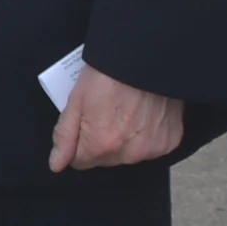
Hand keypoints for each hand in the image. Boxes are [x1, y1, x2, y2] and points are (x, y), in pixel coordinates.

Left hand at [50, 65, 182, 170]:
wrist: (145, 60)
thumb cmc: (106, 76)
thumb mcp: (75, 101)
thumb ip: (64, 137)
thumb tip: (56, 165)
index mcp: (102, 144)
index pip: (80, 162)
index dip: (78, 143)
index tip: (83, 124)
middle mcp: (129, 153)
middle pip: (105, 160)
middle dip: (100, 143)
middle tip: (103, 114)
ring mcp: (152, 149)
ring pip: (128, 156)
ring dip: (123, 142)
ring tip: (123, 113)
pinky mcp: (170, 141)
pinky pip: (151, 148)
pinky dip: (145, 136)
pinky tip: (142, 116)